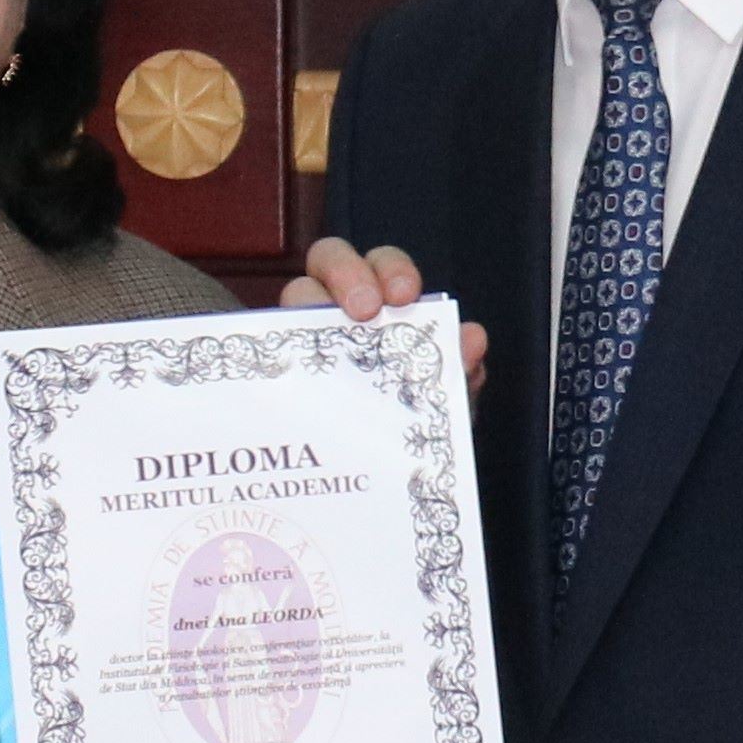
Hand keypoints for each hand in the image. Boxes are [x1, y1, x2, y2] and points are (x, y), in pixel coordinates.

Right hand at [285, 235, 487, 407]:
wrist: (377, 484)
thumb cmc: (406, 425)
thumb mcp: (437, 403)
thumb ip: (457, 373)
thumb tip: (472, 339)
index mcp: (379, 304)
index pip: (378, 264)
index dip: (390, 269)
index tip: (405, 295)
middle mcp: (336, 307)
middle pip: (328, 258)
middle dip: (347, 272)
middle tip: (365, 311)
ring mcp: (301, 333)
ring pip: (293, 294)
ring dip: (309, 303)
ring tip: (330, 342)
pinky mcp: (275, 367)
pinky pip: (270, 344)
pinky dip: (283, 350)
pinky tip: (296, 378)